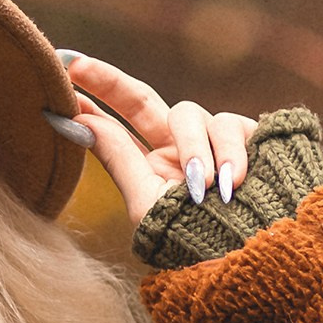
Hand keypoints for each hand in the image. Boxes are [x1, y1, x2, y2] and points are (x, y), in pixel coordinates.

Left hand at [56, 49, 258, 230]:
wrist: (259, 256)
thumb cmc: (198, 242)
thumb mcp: (147, 204)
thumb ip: (118, 158)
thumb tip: (80, 121)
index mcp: (154, 167)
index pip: (118, 126)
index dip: (93, 101)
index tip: (63, 72)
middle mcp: (181, 148)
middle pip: (143, 100)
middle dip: (110, 81)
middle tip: (77, 67)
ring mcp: (215, 140)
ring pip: (191, 113)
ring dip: (194, 148)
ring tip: (203, 186)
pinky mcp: (252, 137)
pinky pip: (231, 124)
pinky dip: (231, 152)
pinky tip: (234, 180)